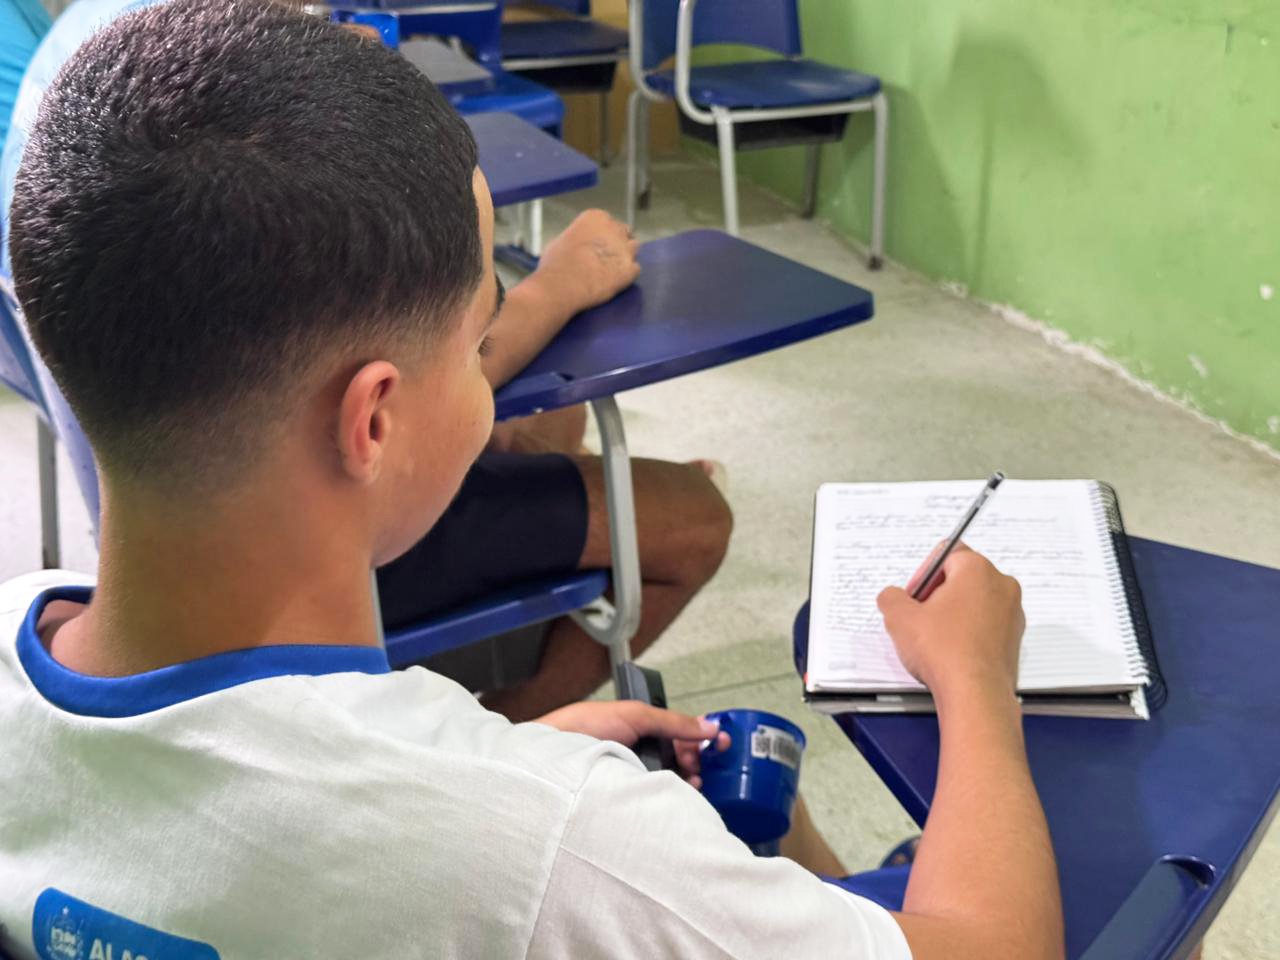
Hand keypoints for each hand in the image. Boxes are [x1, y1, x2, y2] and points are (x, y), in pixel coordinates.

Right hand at [530, 209, 640, 316]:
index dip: (605, 235)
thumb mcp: (564, 238)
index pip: (609, 222)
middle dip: (618, 243)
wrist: (560, 286)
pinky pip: (636, 269)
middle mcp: (614, 228)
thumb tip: (583, 243)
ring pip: (634, 248)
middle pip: (624, 232)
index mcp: (596, 217)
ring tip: (611, 270)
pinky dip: (628, 275)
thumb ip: (580, 236)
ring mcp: (625, 249)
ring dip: (625, 257)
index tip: (598, 246)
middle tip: (606, 258)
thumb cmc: (555, 264)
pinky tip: (615, 281)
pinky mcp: (630, 269)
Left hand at [537, 700, 730, 787]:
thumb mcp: (635, 716)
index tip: (720, 743)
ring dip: (689, 780)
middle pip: (680, 760)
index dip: (700, 739)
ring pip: (672, 782)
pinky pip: (658, 799)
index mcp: (640, 731)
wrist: (554, 756)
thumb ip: (673, 722)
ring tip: (695, 781)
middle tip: (706, 765)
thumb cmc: (585, 728)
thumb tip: (708, 726)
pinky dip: (673, 797)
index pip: (679, 736)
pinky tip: (682, 797)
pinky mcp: (628, 799)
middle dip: (699, 761)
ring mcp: (634, 778)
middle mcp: (639, 755)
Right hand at [876, 543, 1024, 702]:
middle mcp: (1002, 585)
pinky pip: (987, 625)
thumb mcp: (899, 618)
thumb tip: (892, 597)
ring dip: (954, 614)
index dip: (924, 574)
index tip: (914, 596)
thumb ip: (891, 597)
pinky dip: (969, 633)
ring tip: (934, 638)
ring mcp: (1012, 613)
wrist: (974, 694)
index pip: (947, 554)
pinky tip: (952, 652)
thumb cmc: (943, 651)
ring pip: (976, 603)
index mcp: (977, 569)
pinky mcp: (1015, 639)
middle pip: (962, 578)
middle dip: (938, 594)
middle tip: (920, 617)